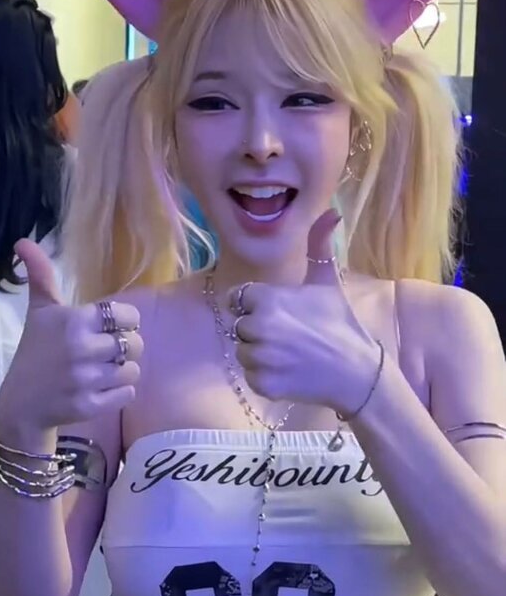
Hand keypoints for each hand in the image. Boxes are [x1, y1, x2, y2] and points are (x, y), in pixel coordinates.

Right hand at [0, 239, 142, 437]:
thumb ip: (41, 276)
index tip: (112, 327)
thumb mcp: (39, 313)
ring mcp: (87, 380)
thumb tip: (23, 241)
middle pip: (135, 343)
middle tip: (107, 351)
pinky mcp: (91, 406)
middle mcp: (82, 349)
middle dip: (126, 347)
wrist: (21, 405)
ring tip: (104, 371)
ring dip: (123, 371)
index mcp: (74, 321)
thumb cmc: (34, 353)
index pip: (127, 315)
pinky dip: (120, 392)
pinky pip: (128, 394)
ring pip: (133, 370)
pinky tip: (102, 389)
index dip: (126, 321)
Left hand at [230, 210, 378, 413]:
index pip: (239, 298)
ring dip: (260, 354)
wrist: (357, 372)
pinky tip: (290, 372)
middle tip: (289, 335)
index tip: (278, 312)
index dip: (256, 304)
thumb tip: (330, 211)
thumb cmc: (340, 324)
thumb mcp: (327, 283)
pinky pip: (252, 376)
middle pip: (239, 326)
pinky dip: (266, 377)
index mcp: (268, 298)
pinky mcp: (263, 384)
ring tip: (290, 353)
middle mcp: (258, 327)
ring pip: (243, 352)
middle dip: (258, 330)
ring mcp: (260, 358)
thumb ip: (319, 246)